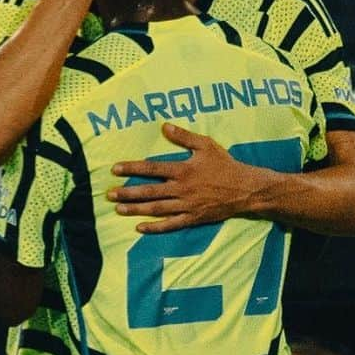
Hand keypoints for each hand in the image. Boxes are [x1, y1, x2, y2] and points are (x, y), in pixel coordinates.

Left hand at [109, 122, 261, 233]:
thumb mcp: (206, 145)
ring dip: (136, 209)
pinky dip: (155, 227)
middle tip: (109, 194)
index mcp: (183, 170)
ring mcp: (187, 205)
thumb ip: (184, 137)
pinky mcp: (193, 218)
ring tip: (118, 209)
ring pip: (157, 208)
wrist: (245, 189)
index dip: (132, 169)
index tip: (115, 169)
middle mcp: (182, 189)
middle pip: (149, 191)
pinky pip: (171, 225)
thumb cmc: (225, 165)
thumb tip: (164, 127)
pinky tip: (140, 228)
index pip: (152, 169)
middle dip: (128, 192)